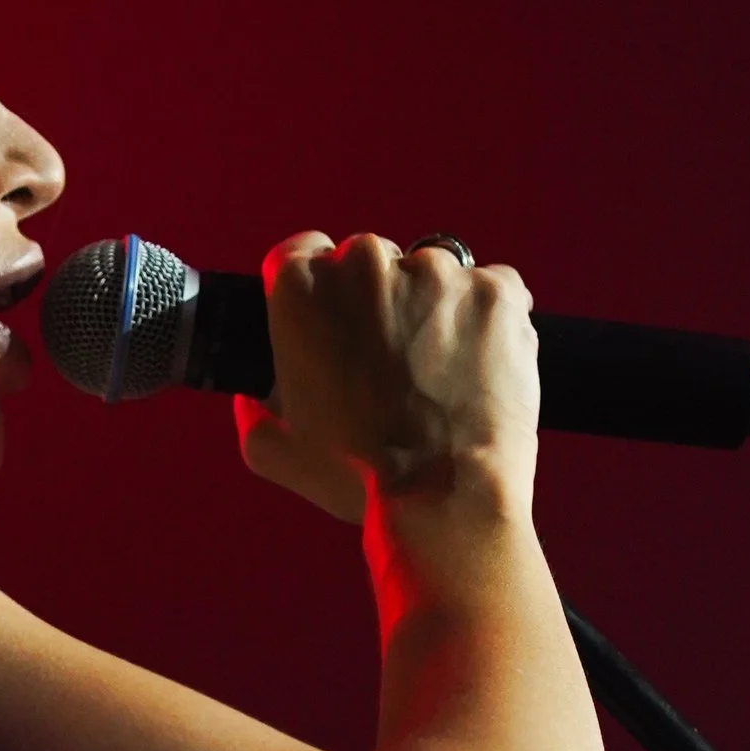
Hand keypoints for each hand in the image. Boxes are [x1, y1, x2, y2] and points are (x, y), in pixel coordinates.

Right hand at [235, 232, 539, 523]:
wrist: (445, 497)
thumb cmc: (356, 476)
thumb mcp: (272, 449)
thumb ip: (253, 406)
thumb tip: (257, 391)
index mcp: (302, 287)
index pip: (301, 252)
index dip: (318, 292)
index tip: (335, 320)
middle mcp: (367, 263)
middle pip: (369, 260)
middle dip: (378, 302)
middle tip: (389, 362)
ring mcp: (438, 271)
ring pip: (433, 275)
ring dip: (434, 311)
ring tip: (439, 374)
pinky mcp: (496, 289)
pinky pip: (491, 288)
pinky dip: (486, 320)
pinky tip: (477, 367)